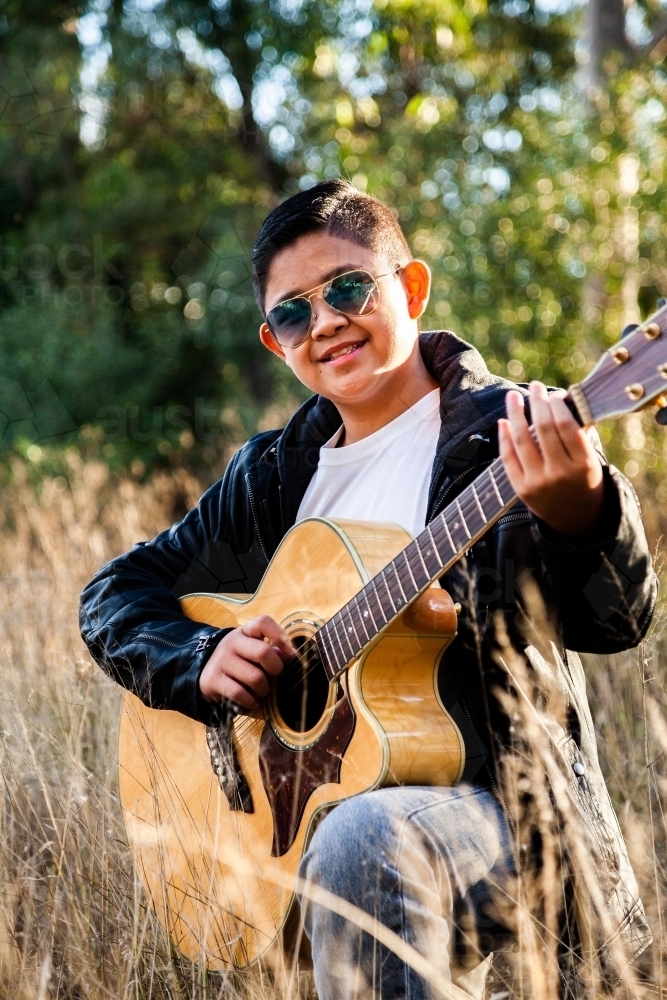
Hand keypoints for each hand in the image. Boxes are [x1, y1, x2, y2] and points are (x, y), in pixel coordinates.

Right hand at [199, 615, 295, 711]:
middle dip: (276, 669)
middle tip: (274, 676)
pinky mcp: (213, 679)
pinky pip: (240, 693)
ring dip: (264, 689)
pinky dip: (250, 701)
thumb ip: (271, 650)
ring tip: (262, 691)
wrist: (204, 670)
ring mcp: (221, 660)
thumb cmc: (238, 660)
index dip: (280, 635)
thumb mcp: (251, 649)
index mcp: (245, 632)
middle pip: (263, 652)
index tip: (289, 653)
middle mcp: (232, 642)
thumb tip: (289, 655)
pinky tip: (252, 701)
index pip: (263, 623)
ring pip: (254, 677)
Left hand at [498, 381, 603, 537]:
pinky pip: (508, 458)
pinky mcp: (521, 489)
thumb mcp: (590, 460)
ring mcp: (538, 482)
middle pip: (544, 429)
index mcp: (583, 463)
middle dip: (537, 403)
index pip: (565, 425)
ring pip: (522, 440)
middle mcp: (560, 473)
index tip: (552, 394)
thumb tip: (556, 399)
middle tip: (535, 386)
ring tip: (512, 396)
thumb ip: (576, 434)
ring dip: (515, 414)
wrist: (575, 519)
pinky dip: (504, 437)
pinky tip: (503, 421)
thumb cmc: (583, 480)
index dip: (556, 405)